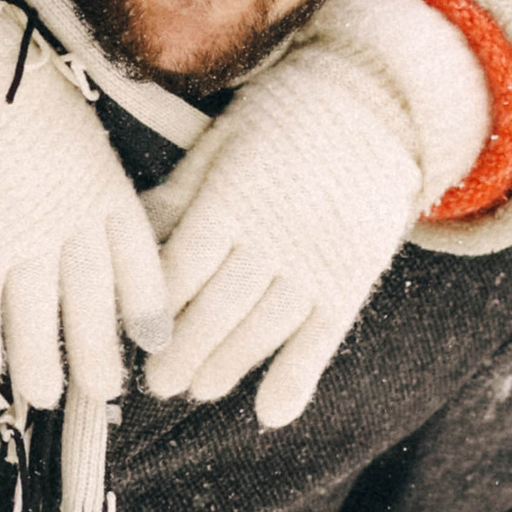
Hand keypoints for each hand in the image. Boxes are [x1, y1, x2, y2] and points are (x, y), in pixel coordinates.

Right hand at [0, 0, 171, 411]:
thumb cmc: (16, 82)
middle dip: (100, 350)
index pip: (140, 258)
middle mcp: (75, 213)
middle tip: (105, 392)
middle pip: (94, 297)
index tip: (157, 339)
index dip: (148, 304)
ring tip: (45, 396)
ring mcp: (27, 226)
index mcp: (107, 183)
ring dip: (41, 360)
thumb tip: (86, 214)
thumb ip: (86, 175)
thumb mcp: (75, 126)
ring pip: (39, 312)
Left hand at [141, 0, 490, 425]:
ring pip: (263, 329)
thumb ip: (181, 190)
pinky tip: (273, 411)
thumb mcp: (224, 139)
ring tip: (199, 388)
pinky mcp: (352, 277)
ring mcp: (316, 260)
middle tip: (158, 383)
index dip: (156, 307)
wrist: (379, 100)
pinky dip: (298, 377)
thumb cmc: (286, 115)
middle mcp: (273, 235)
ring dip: (227, 366)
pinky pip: (323, 337)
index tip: (135, 335)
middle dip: (183, 351)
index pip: (183, 266)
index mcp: (232, 197)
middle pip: (217, 308)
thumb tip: (131, 230)